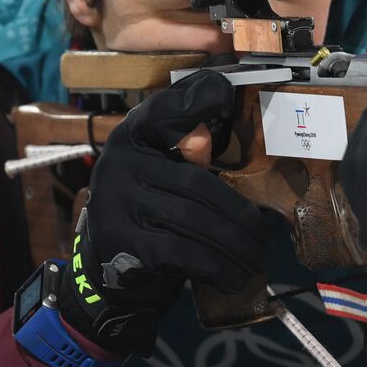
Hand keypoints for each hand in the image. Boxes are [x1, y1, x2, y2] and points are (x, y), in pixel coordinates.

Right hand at [59, 70, 269, 353]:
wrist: (102, 265)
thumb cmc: (148, 211)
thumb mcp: (164, 175)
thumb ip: (188, 153)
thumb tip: (208, 127)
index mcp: (133, 138)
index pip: (163, 111)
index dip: (193, 100)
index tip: (224, 89)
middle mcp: (119, 162)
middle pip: (196, 183)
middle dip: (239, 214)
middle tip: (264, 237)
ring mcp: (115, 201)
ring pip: (191, 219)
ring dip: (232, 245)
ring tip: (254, 259)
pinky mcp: (119, 241)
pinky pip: (179, 251)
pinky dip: (212, 266)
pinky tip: (231, 277)